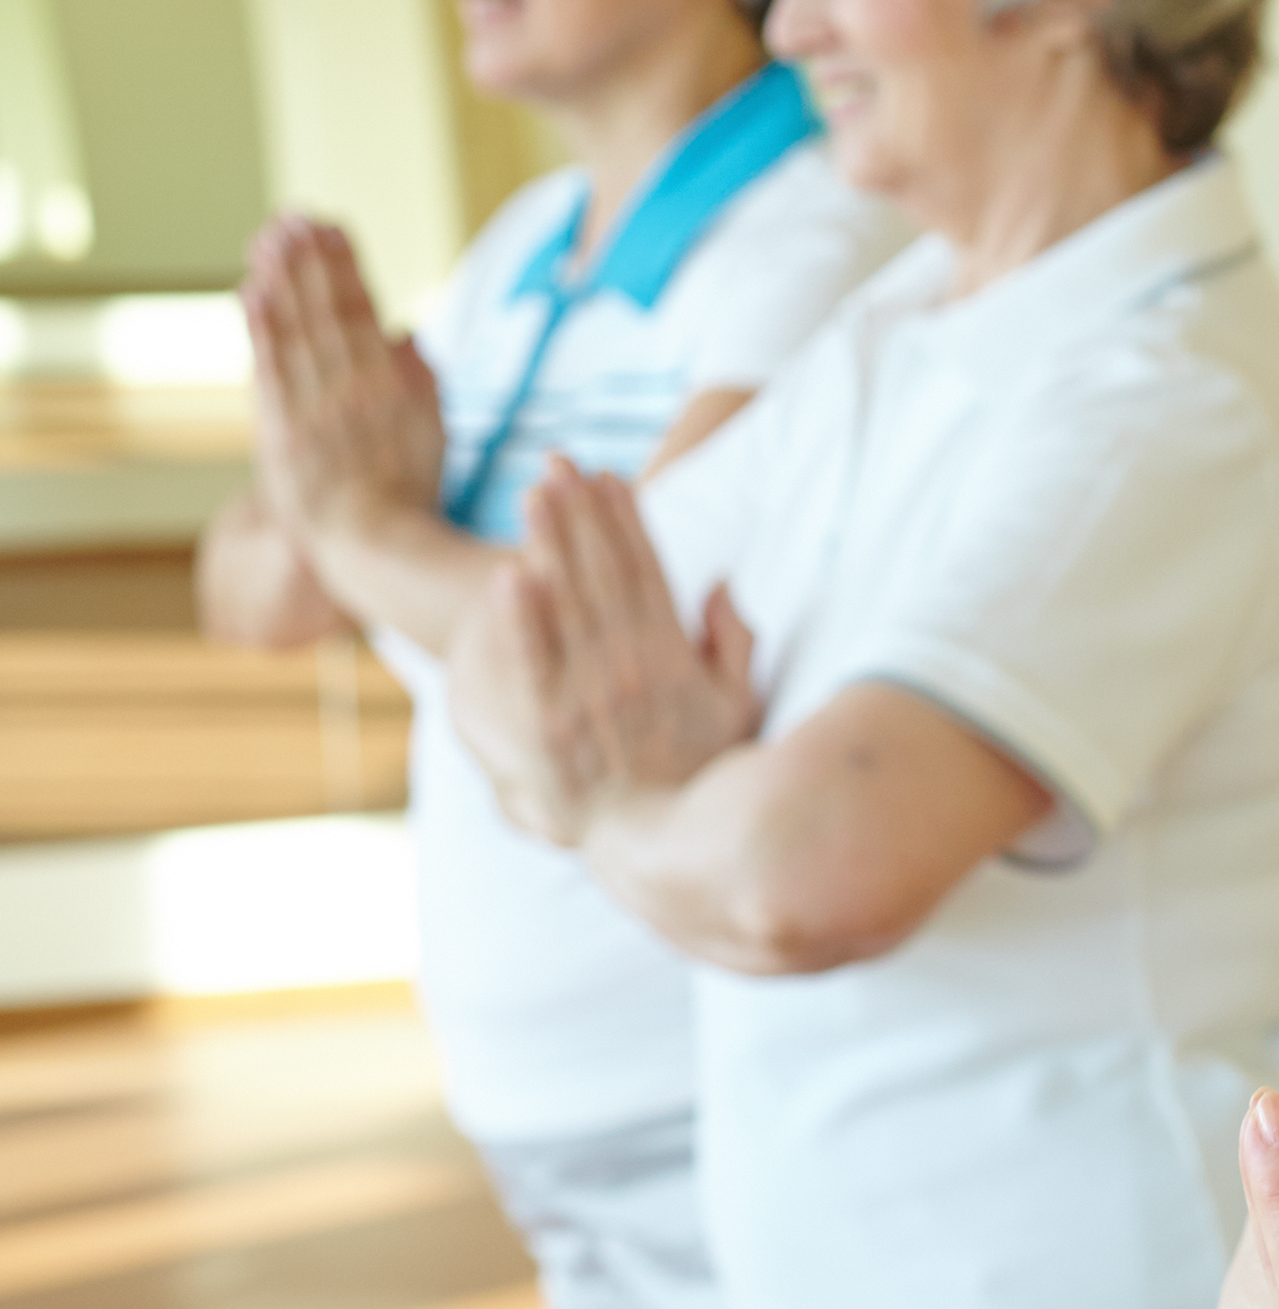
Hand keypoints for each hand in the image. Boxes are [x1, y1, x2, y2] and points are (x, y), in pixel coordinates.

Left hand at [241, 217, 442, 542]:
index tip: (331, 225)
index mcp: (391, 385)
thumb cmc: (407, 490)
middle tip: (293, 217)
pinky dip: (262, 330)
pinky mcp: (281, 431)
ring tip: (268, 238)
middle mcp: (353, 389)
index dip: (345, 265)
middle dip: (309, 261)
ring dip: (282, 281)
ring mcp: (314, 409)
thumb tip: (406, 331)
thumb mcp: (433, 431)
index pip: (365, 310)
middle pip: (327, 311)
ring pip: (297, 332)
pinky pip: (272, 370)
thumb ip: (420, 378)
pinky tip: (251, 293)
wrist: (371, 544)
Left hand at [447, 457, 757, 845]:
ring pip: (571, 605)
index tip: (611, 477)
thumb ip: (734, 642)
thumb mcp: (738, 706)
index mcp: (674, 655)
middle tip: (560, 464)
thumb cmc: (701, 775)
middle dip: (583, 514)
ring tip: (535, 495)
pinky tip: (510, 577)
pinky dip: (524, 622)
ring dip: (553, 545)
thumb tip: (719, 584)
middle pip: (606, 573)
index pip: (649, 571)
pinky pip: (537, 665)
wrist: (664, 843)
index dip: (628, 520)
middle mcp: (635, 665)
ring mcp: (593, 695)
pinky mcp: (554, 726)